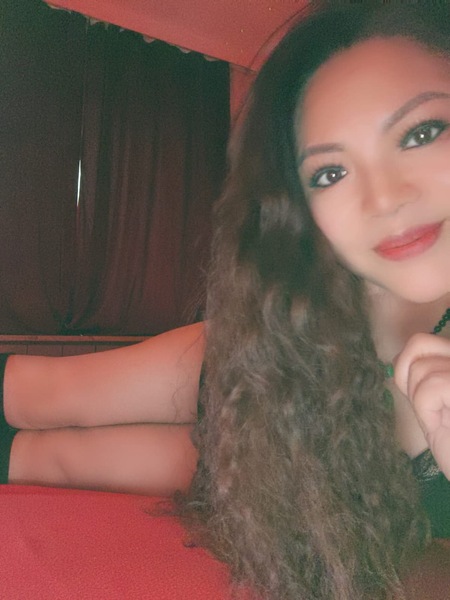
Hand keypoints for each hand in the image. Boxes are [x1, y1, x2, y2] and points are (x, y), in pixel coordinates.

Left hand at [394, 333, 449, 479]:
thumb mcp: (436, 408)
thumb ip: (426, 378)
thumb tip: (400, 358)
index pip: (422, 342)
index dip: (408, 367)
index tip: (422, 399)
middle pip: (419, 343)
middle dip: (412, 379)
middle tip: (433, 409)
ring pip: (423, 368)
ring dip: (422, 401)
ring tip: (445, 421)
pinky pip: (432, 385)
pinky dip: (428, 409)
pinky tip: (444, 425)